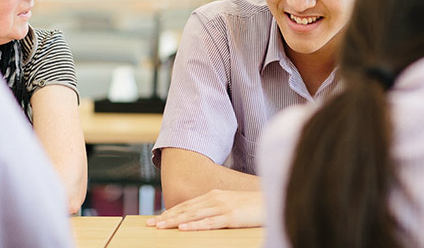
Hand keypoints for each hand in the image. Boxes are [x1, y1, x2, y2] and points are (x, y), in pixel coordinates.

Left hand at [146, 190, 263, 230]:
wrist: (272, 200)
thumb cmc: (252, 205)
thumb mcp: (230, 203)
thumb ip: (216, 207)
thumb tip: (202, 216)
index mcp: (213, 195)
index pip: (187, 205)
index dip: (171, 211)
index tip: (157, 218)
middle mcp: (214, 199)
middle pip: (186, 209)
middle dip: (167, 217)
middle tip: (151, 224)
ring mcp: (222, 207)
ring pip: (193, 216)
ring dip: (175, 221)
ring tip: (160, 226)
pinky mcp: (230, 217)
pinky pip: (209, 222)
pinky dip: (194, 225)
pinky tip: (183, 228)